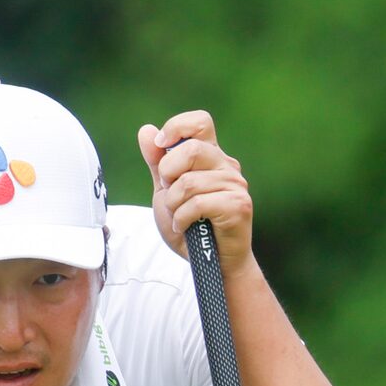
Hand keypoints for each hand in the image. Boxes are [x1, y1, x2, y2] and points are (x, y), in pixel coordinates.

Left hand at [138, 108, 254, 273]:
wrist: (209, 262)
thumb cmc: (190, 226)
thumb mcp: (165, 191)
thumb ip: (157, 163)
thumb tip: (147, 130)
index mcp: (211, 156)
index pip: (200, 122)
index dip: (177, 127)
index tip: (160, 147)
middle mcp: (227, 166)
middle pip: (191, 149)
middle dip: (168, 173)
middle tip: (169, 192)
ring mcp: (236, 185)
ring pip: (189, 182)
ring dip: (173, 204)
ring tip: (179, 216)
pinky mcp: (239, 205)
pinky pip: (198, 203)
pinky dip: (182, 218)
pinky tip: (185, 226)